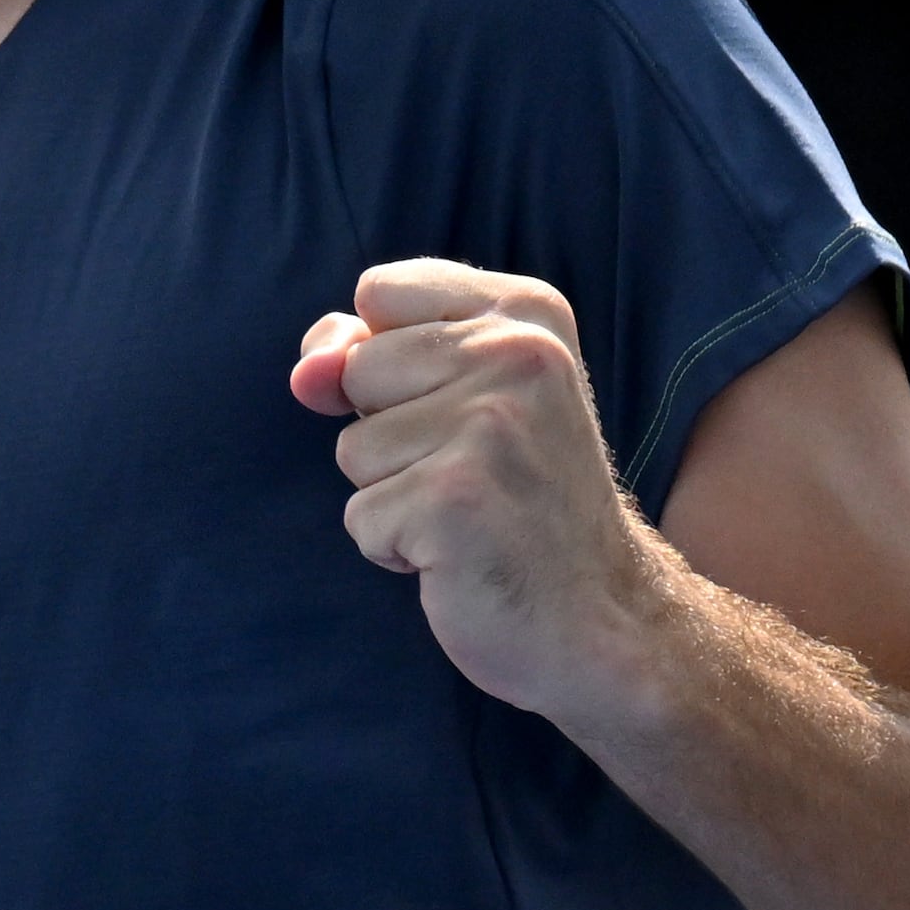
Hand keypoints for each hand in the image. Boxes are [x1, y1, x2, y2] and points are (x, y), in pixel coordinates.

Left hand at [289, 259, 671, 720]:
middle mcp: (518, 354)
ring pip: (353, 449)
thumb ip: (366, 353)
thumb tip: (307, 373)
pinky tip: (462, 555)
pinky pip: (361, 517)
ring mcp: (490, 427)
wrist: (602, 616)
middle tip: (474, 472)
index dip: (386, 356)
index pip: (377, 292)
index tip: (461, 402)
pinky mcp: (455, 499)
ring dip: (394, 495)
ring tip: (472, 513)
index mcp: (526, 312)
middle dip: (390, 433)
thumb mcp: (459, 396)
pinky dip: (395, 548)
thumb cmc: (519, 500)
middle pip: (356, 370)